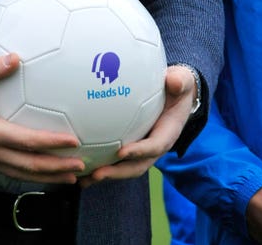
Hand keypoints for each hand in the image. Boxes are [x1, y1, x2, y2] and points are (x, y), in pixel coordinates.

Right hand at [0, 53, 84, 182]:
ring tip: (70, 178)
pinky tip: (44, 171)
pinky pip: (11, 171)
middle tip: (81, 168)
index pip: (27, 142)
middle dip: (56, 169)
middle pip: (28, 166)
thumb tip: (17, 56)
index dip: (52, 143)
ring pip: (21, 174)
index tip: (73, 142)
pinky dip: (30, 174)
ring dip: (47, 177)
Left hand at [79, 64, 196, 185]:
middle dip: (117, 172)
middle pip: (136, 166)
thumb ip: (179, 81)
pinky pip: (115, 158)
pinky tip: (80, 162)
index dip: (139, 151)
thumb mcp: (182, 81)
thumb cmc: (177, 86)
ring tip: (82, 179)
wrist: (176, 95)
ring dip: (105, 174)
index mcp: (167, 133)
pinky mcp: (131, 146)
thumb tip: (174, 82)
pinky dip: (100, 163)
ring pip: (123, 167)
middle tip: (96, 173)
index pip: (154, 147)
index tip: (121, 152)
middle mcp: (154, 146)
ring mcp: (142, 149)